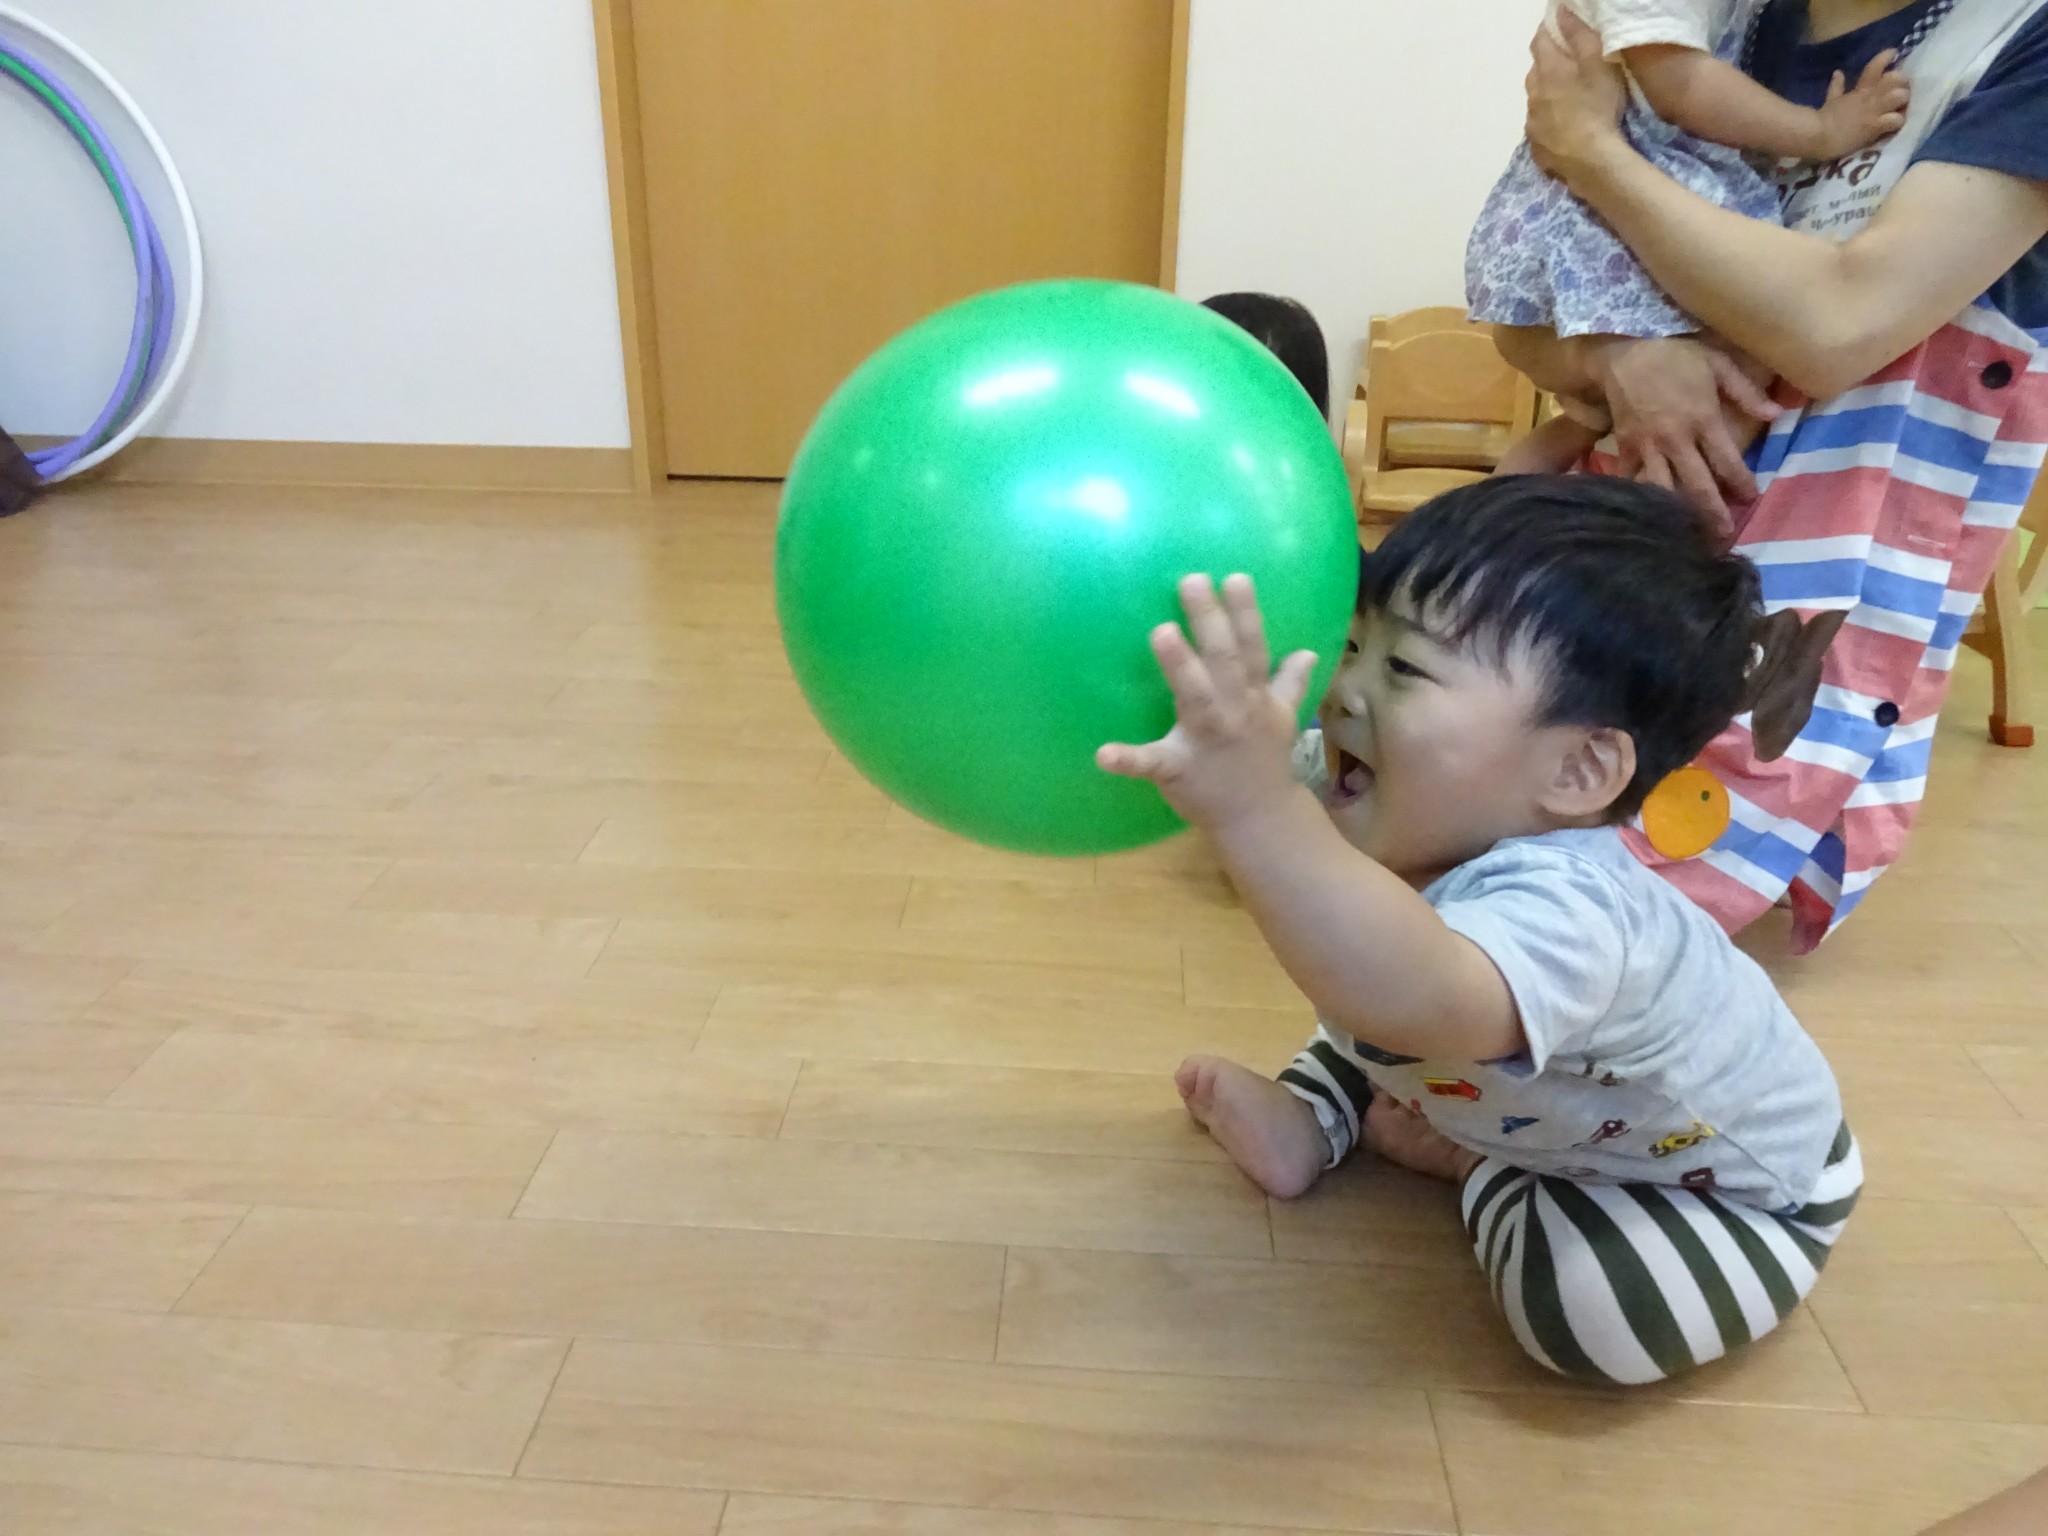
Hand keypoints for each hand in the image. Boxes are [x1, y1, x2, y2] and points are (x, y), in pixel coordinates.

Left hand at [1097, 574, 1316, 830]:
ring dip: (1180, 666)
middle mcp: (1234, 711)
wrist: (1259, 817)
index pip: (1252, 647)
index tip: (1234, 577)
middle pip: (1224, 660)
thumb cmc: (1263, 761)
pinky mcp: (1179, 770)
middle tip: (1191, 580)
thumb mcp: (1284, 718)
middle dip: (1210, 621)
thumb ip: (1289, 682)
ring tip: (1162, 632)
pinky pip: (1153, 764)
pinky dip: (1129, 759)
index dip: (1244, 613)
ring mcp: (1206, 740)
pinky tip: (1103, 753)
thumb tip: (1307, 651)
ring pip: (1196, 696)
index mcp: (1254, 696)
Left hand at [1525, 10, 1628, 185]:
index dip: (1548, 32)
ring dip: (1546, 96)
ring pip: (1535, 101)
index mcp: (1548, 71)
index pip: (1540, 42)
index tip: (1558, 29)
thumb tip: (1561, 12)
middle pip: (1535, 73)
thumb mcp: (1598, 64)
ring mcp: (1532, 124)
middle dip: (1547, 65)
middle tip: (1567, 66)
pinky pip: (1538, 128)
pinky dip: (1547, 123)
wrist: (1591, 161)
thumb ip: (1579, 35)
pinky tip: (1562, 128)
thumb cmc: (1598, 107)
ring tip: (1566, 99)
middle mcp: (1533, 95)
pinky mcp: (1535, 148)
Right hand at [1585, 335, 1782, 529]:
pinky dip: (1641, 498)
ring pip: (1665, 490)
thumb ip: (1747, 392)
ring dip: (1678, 515)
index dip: (1742, 483)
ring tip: (1687, 536)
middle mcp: (1677, 440)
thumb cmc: (1673, 355)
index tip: (1751, 498)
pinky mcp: (1626, 449)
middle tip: (1724, 538)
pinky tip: (1647, 517)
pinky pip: (1634, 480)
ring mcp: (1649, 447)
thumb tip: (1778, 415)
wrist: (1622, 352)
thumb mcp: (1716, 363)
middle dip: (1713, 514)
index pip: (1728, 461)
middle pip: (1698, 485)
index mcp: (1703, 419)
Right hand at [1811, 50, 1910, 161]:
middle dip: (1903, 84)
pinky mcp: (1875, 126)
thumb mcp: (1830, 100)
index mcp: (1860, 89)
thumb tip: (1838, 72)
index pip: (1875, 66)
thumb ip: (1836, 87)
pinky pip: (1895, 119)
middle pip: (1895, 79)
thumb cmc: (1823, 119)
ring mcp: (1873, 110)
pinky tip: (1895, 125)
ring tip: (1901, 109)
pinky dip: (1898, 122)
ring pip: (1900, 96)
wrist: (1816, 135)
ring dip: (1903, 102)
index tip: (1894, 54)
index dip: (1886, 57)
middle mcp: (1870, 96)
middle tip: (1902, 92)